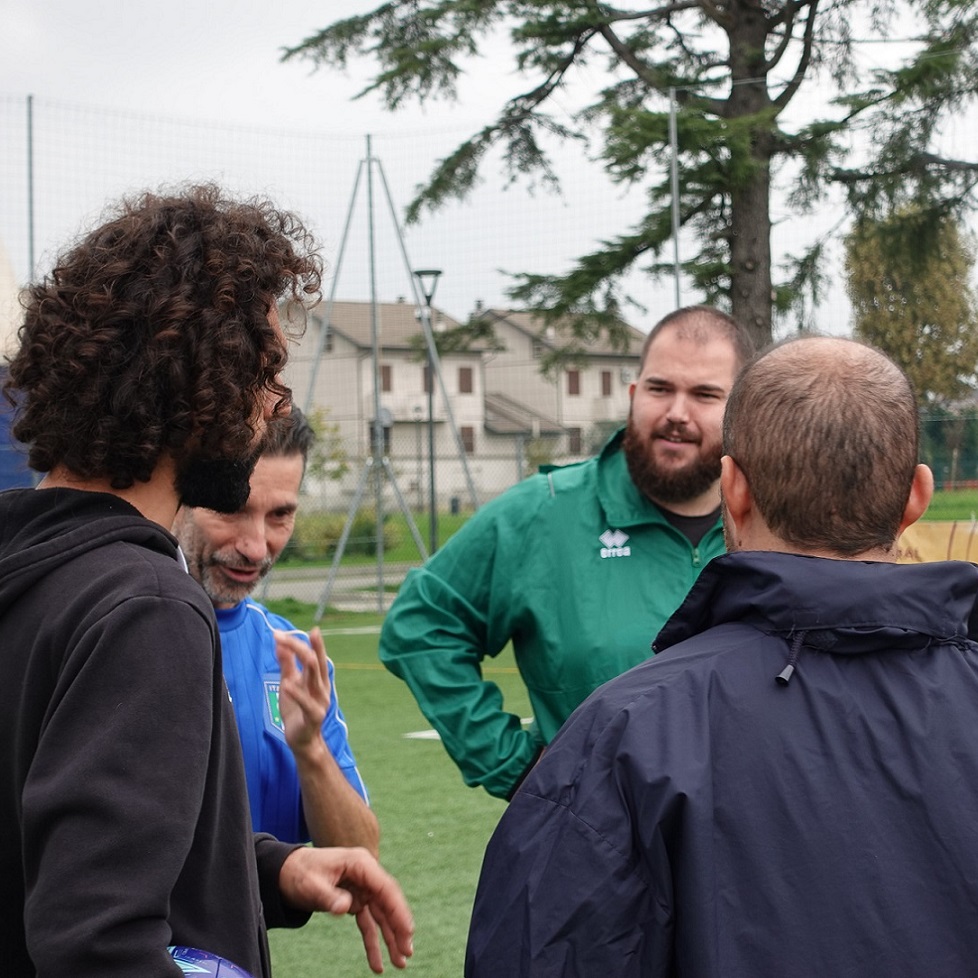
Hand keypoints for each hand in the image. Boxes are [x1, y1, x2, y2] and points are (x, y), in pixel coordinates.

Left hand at [274, 627, 329, 752]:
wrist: (302, 740)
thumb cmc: (296, 711)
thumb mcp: (289, 683)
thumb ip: (286, 665)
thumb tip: (280, 643)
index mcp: (318, 678)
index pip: (314, 654)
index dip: (302, 642)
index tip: (283, 632)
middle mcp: (322, 686)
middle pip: (314, 661)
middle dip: (301, 646)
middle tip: (283, 636)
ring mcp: (320, 701)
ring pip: (314, 677)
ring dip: (301, 661)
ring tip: (288, 648)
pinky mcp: (314, 716)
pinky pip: (306, 703)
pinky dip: (297, 693)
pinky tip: (287, 685)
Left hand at [279, 846, 413, 972]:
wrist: (286, 871)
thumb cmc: (300, 873)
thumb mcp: (311, 885)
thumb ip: (329, 896)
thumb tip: (346, 908)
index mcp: (360, 863)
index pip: (385, 888)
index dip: (398, 910)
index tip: (408, 931)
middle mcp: (365, 874)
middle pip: (388, 903)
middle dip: (398, 928)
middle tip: (407, 953)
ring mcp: (362, 888)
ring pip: (381, 915)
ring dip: (390, 938)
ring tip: (400, 963)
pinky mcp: (355, 900)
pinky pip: (368, 922)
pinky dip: (373, 942)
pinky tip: (378, 963)